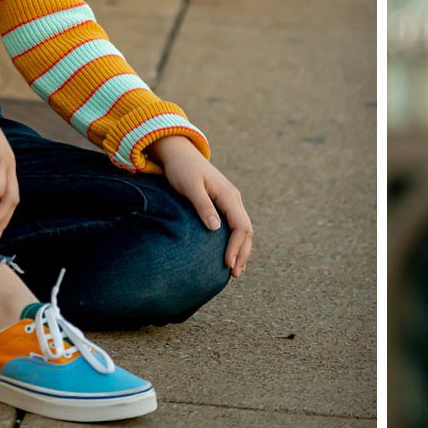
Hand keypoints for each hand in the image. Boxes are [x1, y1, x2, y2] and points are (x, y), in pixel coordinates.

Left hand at [153, 136, 254, 276]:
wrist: (180, 153)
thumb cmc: (182, 170)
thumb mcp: (190, 187)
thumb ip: (203, 206)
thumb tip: (216, 228)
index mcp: (228, 196)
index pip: (241, 226)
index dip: (237, 247)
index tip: (228, 264)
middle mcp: (233, 199)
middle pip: (247, 230)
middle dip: (243, 253)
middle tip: (234, 274)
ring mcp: (230, 200)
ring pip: (243, 228)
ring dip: (241, 249)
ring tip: (235, 269)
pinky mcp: (223, 203)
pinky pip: (235, 224)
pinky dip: (236, 241)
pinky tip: (229, 252)